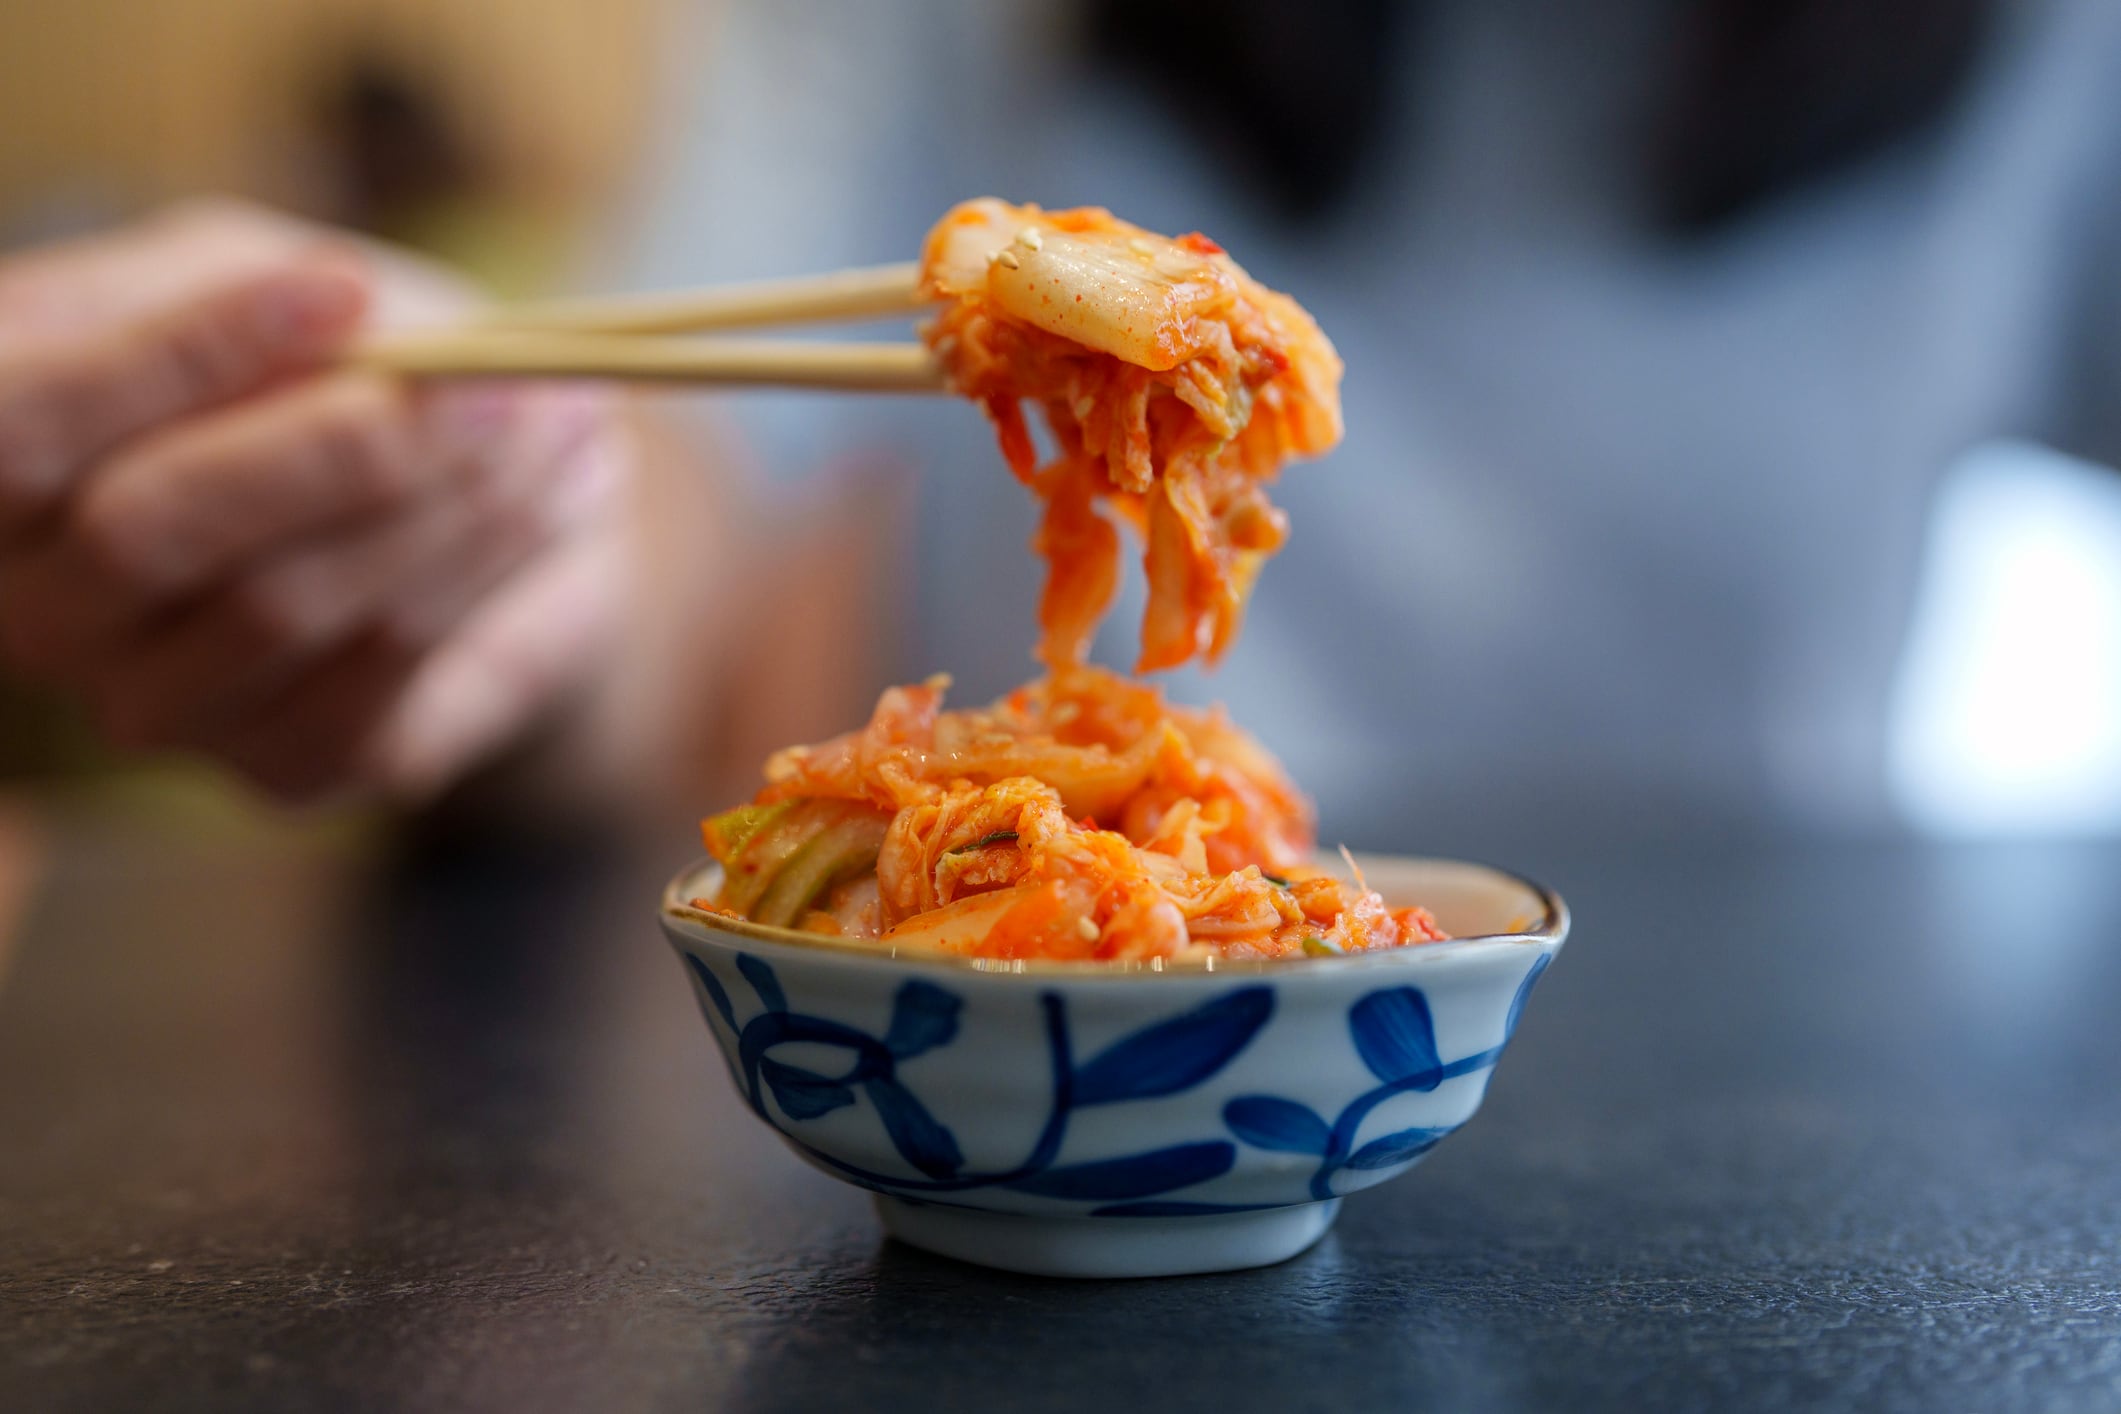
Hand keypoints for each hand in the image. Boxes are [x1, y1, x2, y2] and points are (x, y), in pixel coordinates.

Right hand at [0, 201, 629, 804]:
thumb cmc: (332, 360)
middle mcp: (40, 606)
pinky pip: (383, 668)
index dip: (174, 354)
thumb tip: (330, 301)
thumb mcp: (269, 276)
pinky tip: (559, 492)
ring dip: (447, 498)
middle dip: (334, 445)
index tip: (344, 288)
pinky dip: (491, 561)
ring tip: (554, 415)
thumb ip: (253, 284)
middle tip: (488, 380)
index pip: (19, 426)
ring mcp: (155, 704)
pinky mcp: (288, 767)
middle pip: (143, 534)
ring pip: (284, 605)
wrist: (466, 495)